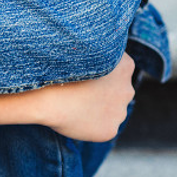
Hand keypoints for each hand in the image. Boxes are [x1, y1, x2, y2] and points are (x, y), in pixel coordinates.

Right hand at [0, 53, 135, 142]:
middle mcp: (128, 88)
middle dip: (104, 92)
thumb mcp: (84, 49)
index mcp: (126, 65)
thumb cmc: (60, 66)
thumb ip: (98, 52)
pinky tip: (75, 118)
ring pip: (112, 110)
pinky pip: (102, 127)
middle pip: (118, 91)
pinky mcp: (111, 129)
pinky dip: (92, 125)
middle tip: (80, 92)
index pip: (118, 70)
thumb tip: (96, 48)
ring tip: (75, 105)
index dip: (101, 73)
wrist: (48, 94)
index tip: (85, 75)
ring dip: (99, 109)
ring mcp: (120, 111)